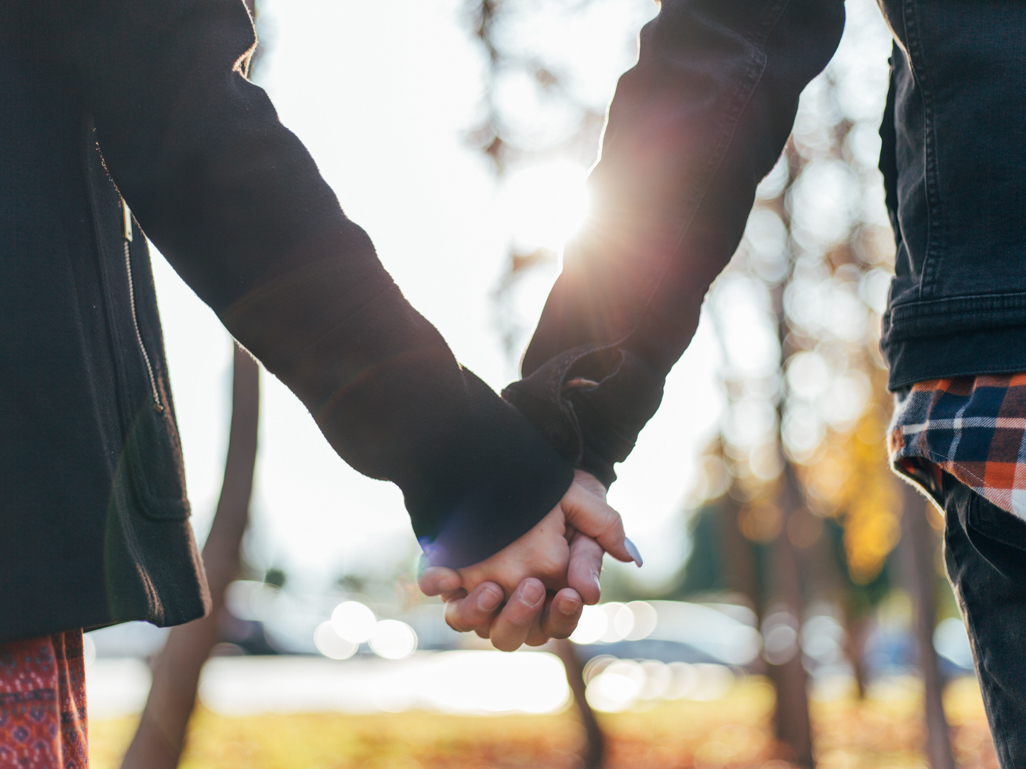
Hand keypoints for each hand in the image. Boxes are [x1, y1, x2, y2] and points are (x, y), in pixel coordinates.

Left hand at [419, 470, 641, 649]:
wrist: (514, 462)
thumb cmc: (556, 487)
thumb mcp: (585, 503)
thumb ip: (605, 531)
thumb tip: (622, 565)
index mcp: (553, 589)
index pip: (559, 619)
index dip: (564, 613)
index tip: (569, 593)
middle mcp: (514, 597)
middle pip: (516, 633)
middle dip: (522, 616)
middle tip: (529, 587)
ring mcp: (481, 589)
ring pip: (475, 623)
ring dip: (481, 612)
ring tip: (489, 587)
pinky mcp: (452, 573)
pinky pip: (439, 591)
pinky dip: (439, 585)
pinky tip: (444, 575)